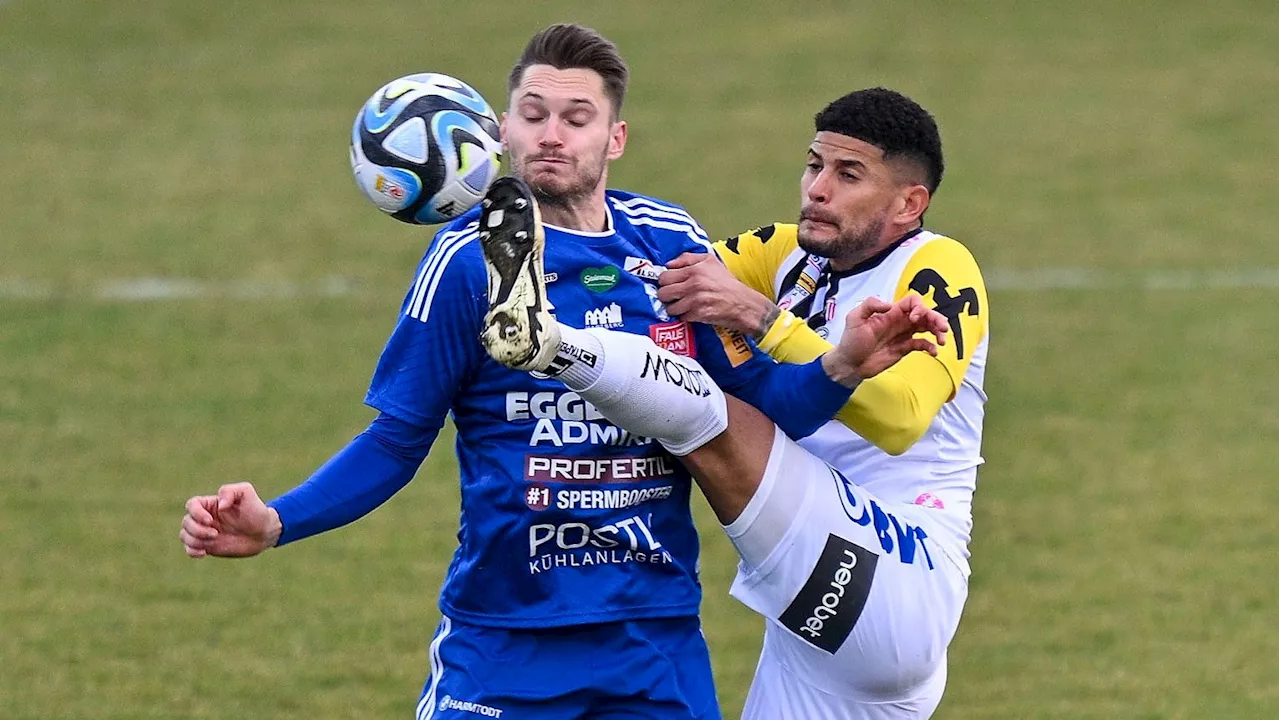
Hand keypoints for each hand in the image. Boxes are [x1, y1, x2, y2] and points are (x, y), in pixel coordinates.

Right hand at [179, 482, 281, 557]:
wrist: (264, 532)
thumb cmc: (256, 510)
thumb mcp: (246, 493)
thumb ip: (230, 491)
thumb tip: (219, 506)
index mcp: (211, 504)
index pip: (191, 504)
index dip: (196, 513)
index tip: (210, 520)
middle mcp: (205, 518)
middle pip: (186, 522)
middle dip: (197, 530)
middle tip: (216, 534)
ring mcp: (205, 532)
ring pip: (184, 535)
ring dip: (195, 540)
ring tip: (213, 541)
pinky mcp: (208, 546)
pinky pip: (189, 548)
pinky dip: (192, 551)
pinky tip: (204, 553)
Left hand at [657, 252, 778, 337]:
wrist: (742, 303)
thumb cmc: (726, 282)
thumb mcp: (710, 261)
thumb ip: (687, 258)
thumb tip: (668, 264)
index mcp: (694, 270)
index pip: (664, 277)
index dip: (665, 282)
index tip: (670, 284)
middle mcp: (693, 284)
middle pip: (663, 293)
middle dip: (667, 296)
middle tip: (674, 296)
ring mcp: (695, 301)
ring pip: (670, 307)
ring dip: (675, 308)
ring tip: (683, 305)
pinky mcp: (698, 315)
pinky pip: (681, 317)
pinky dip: (685, 316)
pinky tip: (692, 312)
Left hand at [822, 295, 948, 386]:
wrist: (849, 364)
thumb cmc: (850, 341)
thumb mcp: (854, 318)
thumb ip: (870, 305)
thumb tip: (889, 305)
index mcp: (891, 312)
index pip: (913, 302)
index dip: (919, 307)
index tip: (915, 318)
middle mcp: (900, 322)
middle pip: (925, 314)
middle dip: (936, 318)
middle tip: (943, 328)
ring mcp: (903, 335)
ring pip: (927, 328)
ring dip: (938, 331)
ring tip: (942, 340)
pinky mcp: (904, 348)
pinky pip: (922, 344)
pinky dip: (930, 347)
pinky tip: (933, 352)